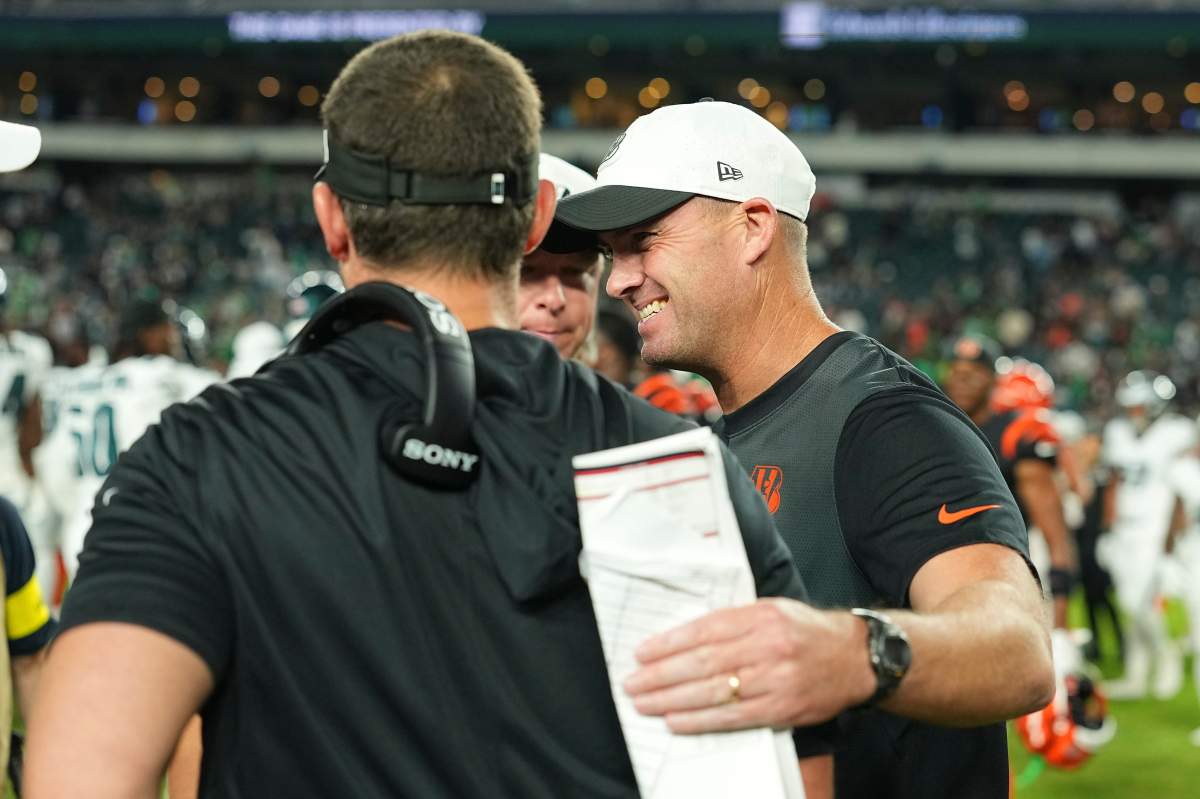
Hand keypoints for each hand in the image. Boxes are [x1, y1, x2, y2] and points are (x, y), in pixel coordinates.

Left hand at [623, 598, 875, 733]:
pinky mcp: (782, 708)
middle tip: (633, 683)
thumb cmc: (805, 631)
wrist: (855, 657)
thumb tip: (683, 636)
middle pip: (704, 663)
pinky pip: (734, 717)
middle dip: (662, 675)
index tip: (642, 653)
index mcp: (761, 616)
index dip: (669, 644)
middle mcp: (768, 646)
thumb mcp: (771, 609)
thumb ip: (732, 620)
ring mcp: (776, 679)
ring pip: (714, 691)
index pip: (705, 630)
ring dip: (672, 700)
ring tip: (645, 703)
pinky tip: (677, 720)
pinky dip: (701, 720)